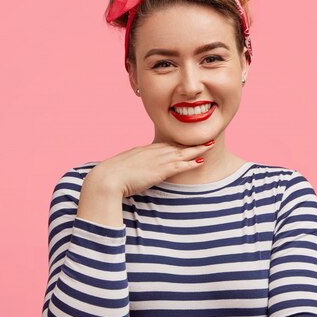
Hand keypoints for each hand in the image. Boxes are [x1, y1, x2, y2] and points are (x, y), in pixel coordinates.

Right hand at [86, 140, 215, 197]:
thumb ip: (130, 168)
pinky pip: (180, 165)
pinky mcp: (159, 170)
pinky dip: (191, 163)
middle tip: (204, 138)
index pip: (164, 145)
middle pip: (175, 145)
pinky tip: (201, 161)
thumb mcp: (122, 168)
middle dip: (190, 142)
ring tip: (209, 145)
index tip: (186, 143)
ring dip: (197, 149)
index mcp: (142, 150)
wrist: (107, 178)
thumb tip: (131, 174)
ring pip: (181, 153)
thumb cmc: (110, 176)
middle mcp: (151, 152)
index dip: (177, 144)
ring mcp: (156, 160)